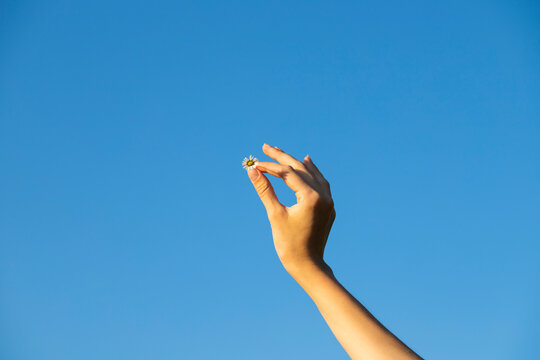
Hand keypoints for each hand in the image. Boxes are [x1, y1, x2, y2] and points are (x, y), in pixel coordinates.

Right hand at [247, 143, 335, 276]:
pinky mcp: (329, 207)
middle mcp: (323, 196)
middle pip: (300, 169)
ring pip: (312, 174)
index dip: (270, 166)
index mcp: (311, 197)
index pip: (288, 173)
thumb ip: (265, 190)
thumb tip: (252, 170)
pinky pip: (321, 183)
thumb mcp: (275, 214)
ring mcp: (328, 201)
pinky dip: (312, 173)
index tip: (255, 163)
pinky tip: (307, 165)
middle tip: (266, 146)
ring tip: (283, 152)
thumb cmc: (288, 244)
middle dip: (282, 157)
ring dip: (296, 163)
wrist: (308, 266)